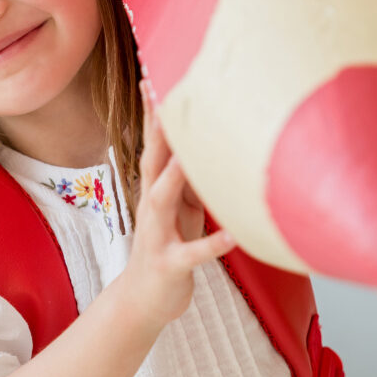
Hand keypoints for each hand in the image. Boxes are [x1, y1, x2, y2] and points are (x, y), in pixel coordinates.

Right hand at [117, 81, 236, 331]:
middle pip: (151, 162)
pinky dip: (212, 244)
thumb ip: (190, 176)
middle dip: (156, 130)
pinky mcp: (171, 266)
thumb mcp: (180, 207)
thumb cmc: (169, 247)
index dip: (155, 112)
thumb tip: (209, 141)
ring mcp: (158, 236)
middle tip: (161, 95)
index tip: (155, 75)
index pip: (155, 144)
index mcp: (156, 190)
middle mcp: (152, 208)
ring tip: (187, 158)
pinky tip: (233, 236)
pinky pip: (193, 253)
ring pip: (161, 202)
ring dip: (172, 179)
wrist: (143, 301)